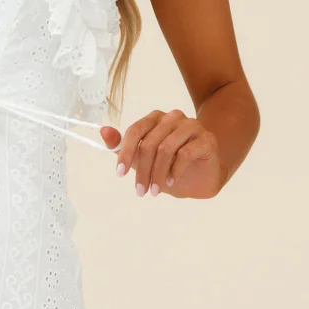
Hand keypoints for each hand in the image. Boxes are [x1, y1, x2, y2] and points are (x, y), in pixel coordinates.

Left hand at [100, 108, 223, 198]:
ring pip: (166, 148)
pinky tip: (171, 182)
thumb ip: (123, 146)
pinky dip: (174, 171)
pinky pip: (185, 154)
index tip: (119, 174)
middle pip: (150, 143)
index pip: (135, 130)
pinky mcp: (206, 139)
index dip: (125, 152)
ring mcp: (191, 126)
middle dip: (142, 170)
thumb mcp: (142, 159)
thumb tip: (103, 131)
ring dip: (157, 174)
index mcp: (156, 118)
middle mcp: (173, 117)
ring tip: (155, 191)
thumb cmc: (169, 166)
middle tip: (140, 191)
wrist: (201, 177)